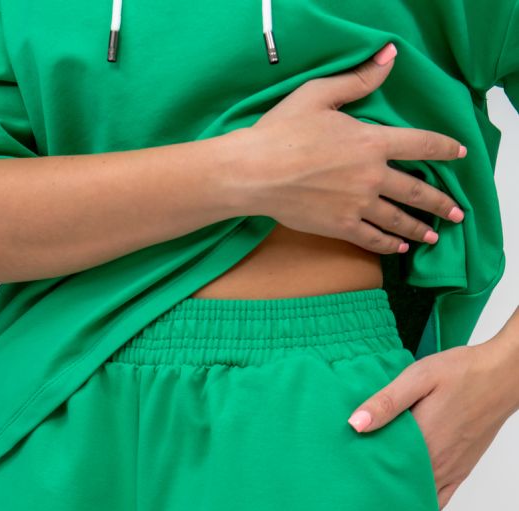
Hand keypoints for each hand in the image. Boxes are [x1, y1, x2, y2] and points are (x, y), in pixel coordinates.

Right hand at [236, 42, 466, 254]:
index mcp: (371, 142)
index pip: (421, 144)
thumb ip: (358, 81)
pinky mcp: (340, 227)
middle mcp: (372, 176)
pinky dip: (389, 245)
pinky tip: (399, 247)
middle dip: (442, 203)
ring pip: (399, 220)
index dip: (445, 148)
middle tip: (457, 213)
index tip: (460, 154)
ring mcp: (358, 205)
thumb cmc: (282, 131)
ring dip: (419, 229)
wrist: (255, 173)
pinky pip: (373, 239)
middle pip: (418, 191)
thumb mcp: (319, 95)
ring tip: (432, 236)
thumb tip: (388, 58)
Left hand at [346, 324, 518, 508]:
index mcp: (421, 441)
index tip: (338, 473)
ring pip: (415, 498)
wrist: (504, 376)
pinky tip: (402, 503)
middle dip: (371, 489)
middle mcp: (436, 463)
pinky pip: (438, 501)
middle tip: (346, 487)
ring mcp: (449, 471)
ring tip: (368, 495)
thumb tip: (354, 423)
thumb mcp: (419, 377)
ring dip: (393, 498)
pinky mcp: (460, 472)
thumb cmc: (464, 372)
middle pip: (395, 487)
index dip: (357, 474)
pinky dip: (419, 505)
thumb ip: (386, 402)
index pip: (379, 470)